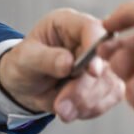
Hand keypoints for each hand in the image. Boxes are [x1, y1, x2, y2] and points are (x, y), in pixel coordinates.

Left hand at [0, 8, 123, 121]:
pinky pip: (110, 96)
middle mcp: (89, 40)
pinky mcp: (105, 81)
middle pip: (103, 61)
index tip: (92, 71)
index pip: (91, 27)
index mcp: (69, 23)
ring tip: (61, 110)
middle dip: (83, 89)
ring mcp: (100, 61)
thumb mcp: (25, 59)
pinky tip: (71, 110)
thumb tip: (68, 63)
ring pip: (109, 82)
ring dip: (85, 102)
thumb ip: (46, 59)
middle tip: (61, 107)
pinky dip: (91, 108)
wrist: (23, 87)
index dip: (95, 47)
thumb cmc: (23, 64)